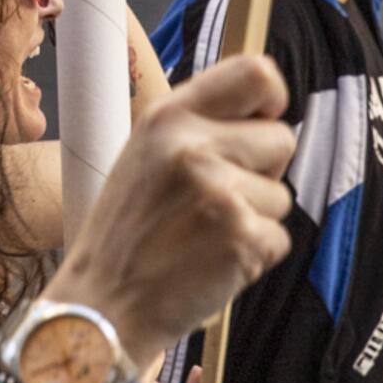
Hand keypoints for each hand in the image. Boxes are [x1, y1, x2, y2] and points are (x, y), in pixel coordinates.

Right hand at [55, 56, 293, 367]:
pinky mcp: (240, 240)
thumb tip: (265, 115)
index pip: (256, 73)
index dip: (272, 100)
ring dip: (254, 219)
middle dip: (262, 172)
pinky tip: (211, 263)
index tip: (262, 124)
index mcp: (168, 117)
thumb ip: (198, 127)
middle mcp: (192, 147)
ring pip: (281, 196)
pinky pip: (279, 239)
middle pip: (281, 140)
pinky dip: (254, 256)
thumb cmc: (126, 234)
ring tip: (202, 236)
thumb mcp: (144, 156)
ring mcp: (219, 194)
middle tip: (215, 201)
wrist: (101, 308)